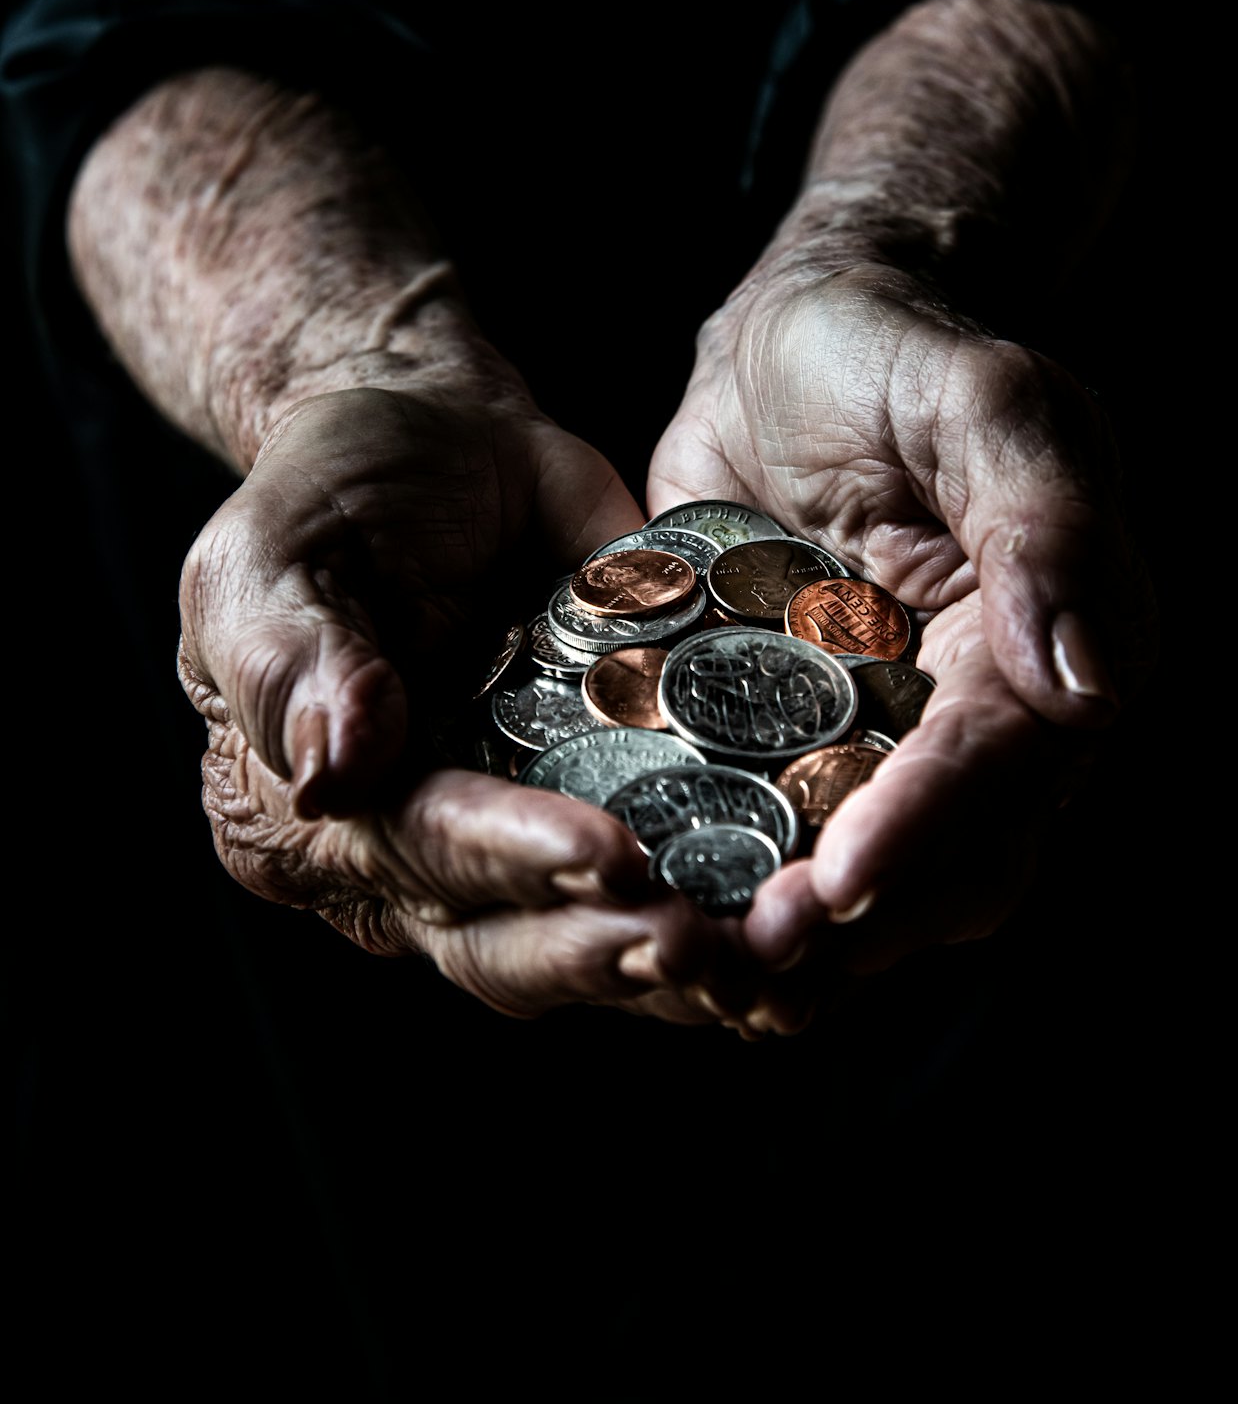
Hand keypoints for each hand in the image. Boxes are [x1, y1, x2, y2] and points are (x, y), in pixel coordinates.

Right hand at [179, 381, 756, 1020]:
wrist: (439, 435)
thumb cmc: (332, 492)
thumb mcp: (271, 560)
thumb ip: (297, 668)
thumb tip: (332, 780)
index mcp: (312, 815)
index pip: (414, 856)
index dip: (509, 863)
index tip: (605, 859)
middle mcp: (410, 863)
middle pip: (505, 941)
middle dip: (606, 949)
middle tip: (705, 945)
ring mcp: (514, 849)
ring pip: (587, 944)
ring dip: (677, 968)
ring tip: (766, 957)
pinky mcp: (603, 814)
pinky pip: (660, 890)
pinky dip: (725, 918)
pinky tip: (799, 934)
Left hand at [649, 264, 1156, 993]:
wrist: (793, 337)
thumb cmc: (898, 350)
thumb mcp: (988, 402)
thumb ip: (1045, 527)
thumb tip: (1086, 689)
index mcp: (1047, 647)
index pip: (999, 766)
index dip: (926, 832)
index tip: (841, 886)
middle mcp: (976, 717)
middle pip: (946, 863)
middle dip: (859, 927)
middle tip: (754, 962)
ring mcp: (881, 739)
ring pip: (866, 880)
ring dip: (796, 943)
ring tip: (704, 974)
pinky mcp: (790, 740)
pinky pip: (772, 837)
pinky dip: (729, 887)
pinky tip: (663, 924)